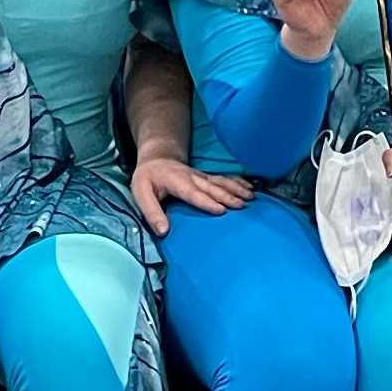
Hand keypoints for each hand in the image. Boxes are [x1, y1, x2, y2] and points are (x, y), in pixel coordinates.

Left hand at [128, 156, 252, 236]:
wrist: (156, 158)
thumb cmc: (148, 178)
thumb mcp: (141, 194)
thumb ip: (152, 212)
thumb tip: (163, 232)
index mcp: (177, 182)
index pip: (193, 193)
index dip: (207, 201)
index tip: (221, 209)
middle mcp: (192, 177)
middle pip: (212, 187)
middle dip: (228, 196)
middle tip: (242, 205)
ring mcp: (201, 176)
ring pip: (221, 181)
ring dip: (236, 188)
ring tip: (250, 197)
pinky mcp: (206, 177)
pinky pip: (224, 179)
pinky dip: (238, 182)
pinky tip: (249, 187)